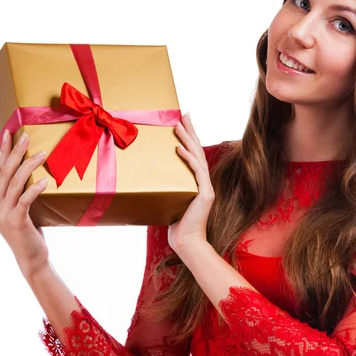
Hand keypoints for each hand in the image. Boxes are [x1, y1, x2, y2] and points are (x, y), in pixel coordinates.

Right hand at [0, 130, 50, 279]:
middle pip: (5, 173)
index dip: (3, 151)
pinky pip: (25, 199)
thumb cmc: (29, 231)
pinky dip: (34, 188)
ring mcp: (2, 214)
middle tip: (26, 137)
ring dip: (29, 166)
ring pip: (15, 183)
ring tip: (42, 153)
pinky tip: (45, 180)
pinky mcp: (15, 221)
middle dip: (15, 152)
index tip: (8, 133)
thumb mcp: (19, 209)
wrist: (31, 258)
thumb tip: (29, 170)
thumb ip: (18, 193)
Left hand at [168, 113, 213, 253]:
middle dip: (190, 131)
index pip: (194, 154)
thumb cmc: (177, 225)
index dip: (190, 137)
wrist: (187, 242)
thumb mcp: (169, 201)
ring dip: (187, 140)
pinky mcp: (205, 194)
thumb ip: (166, 188)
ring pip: (197, 157)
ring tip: (178, 126)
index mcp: (197, 182)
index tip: (183, 122)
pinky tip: (180, 148)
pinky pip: (197, 172)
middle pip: (198, 150)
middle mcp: (204, 182)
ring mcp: (206, 187)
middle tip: (183, 114)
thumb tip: (150, 178)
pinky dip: (188, 159)